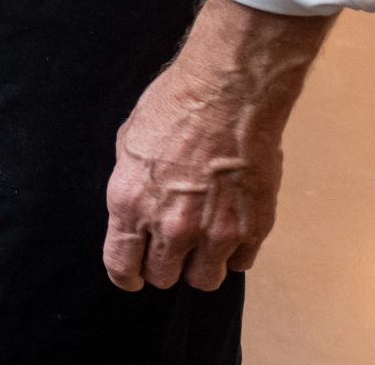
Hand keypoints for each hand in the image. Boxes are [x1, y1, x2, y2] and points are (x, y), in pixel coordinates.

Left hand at [102, 0, 330, 292]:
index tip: (133, 273)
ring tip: (202, 241)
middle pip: (164, 278)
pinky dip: (234, 252)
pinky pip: (240, 263)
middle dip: (164, 265)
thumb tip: (137, 215)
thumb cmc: (172, 109)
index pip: (122, 266)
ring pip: (204, 280)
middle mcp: (171, 227)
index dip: (127, 274)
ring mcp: (215, 232)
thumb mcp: (129, 146)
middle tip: (170, 246)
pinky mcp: (253, 229)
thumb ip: (133, 190)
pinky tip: (230, 226)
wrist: (227, 94)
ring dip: (200, 265)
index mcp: (131, 205)